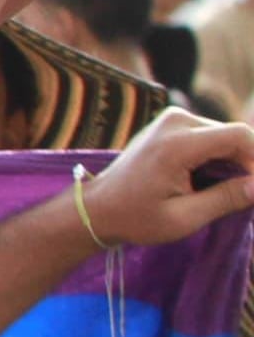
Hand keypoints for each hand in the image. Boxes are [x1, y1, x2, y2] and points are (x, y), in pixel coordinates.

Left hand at [79, 109, 253, 250]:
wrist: (97, 207)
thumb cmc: (136, 217)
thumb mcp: (184, 218)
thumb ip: (227, 198)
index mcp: (177, 144)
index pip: (240, 136)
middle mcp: (176, 121)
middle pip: (235, 136)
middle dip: (247, 166)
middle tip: (241, 198)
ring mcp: (173, 119)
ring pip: (226, 137)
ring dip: (232, 164)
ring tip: (215, 193)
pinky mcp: (173, 123)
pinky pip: (212, 137)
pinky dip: (218, 159)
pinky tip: (204, 182)